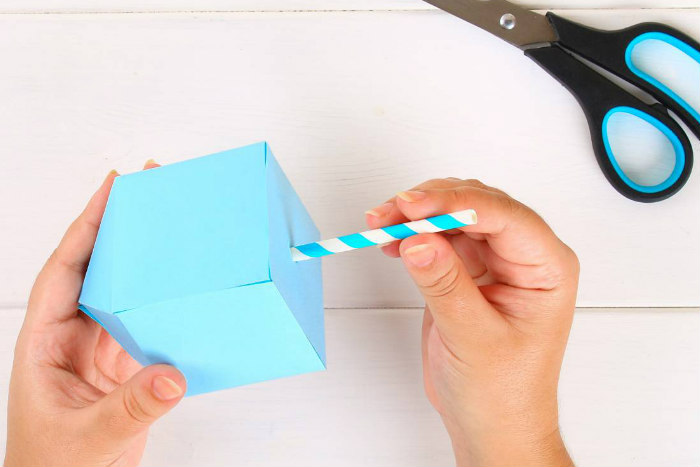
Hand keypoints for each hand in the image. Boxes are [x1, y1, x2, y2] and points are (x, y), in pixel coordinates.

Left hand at [5, 161, 185, 466]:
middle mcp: (71, 339)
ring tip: (169, 229)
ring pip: (122, 293)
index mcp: (44, 342)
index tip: (112, 188)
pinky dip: (164, 305)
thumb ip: (127, 410)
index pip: (64, 270)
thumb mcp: (83, 439)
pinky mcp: (125, 369)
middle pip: (96, 270)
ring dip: (144, 262)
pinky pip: (146, 324)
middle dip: (119, 228)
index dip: (87, 227)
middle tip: (148, 190)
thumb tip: (172, 376)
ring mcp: (98, 353)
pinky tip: (183, 292)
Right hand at [366, 179, 577, 466]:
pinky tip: (391, 241)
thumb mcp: (474, 339)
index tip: (415, 207)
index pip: (504, 216)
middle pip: (476, 207)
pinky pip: (437, 238)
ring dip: (415, 215)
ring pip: (453, 216)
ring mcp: (491, 262)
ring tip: (383, 224)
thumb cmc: (504, 393)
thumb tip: (418, 240)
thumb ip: (446, 285)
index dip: (457, 203)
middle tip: (392, 213)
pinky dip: (411, 234)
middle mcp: (521, 257)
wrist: (489, 424)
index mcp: (545, 268)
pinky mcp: (464, 271)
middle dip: (431, 204)